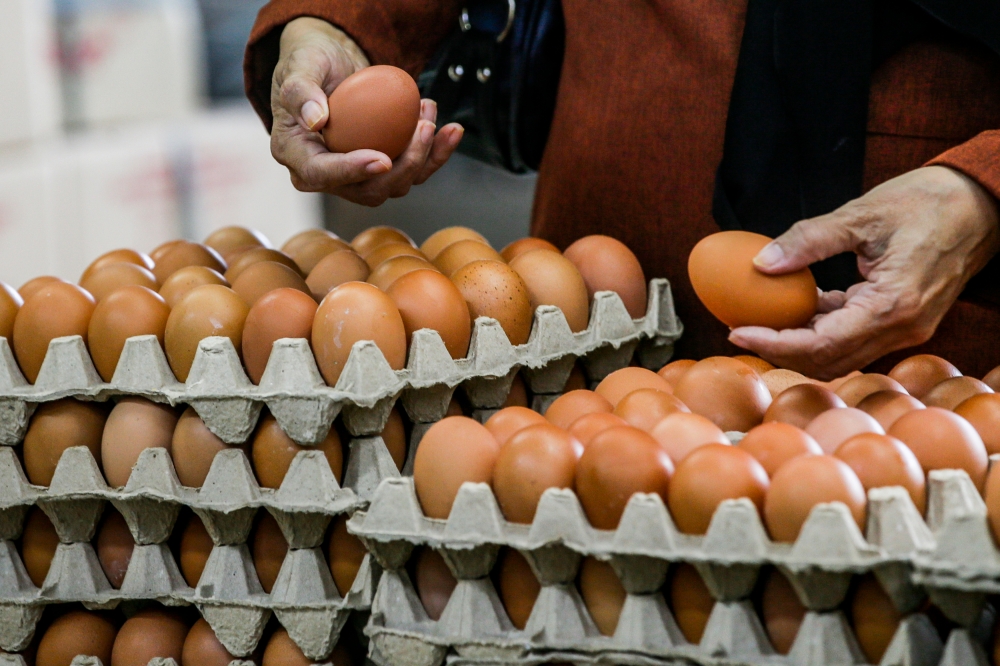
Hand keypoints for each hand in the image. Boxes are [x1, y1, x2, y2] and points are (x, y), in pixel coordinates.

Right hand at [270, 17, 463, 204]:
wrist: (331, 65)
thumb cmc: (310, 64)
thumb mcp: (298, 68)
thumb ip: (300, 92)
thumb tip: (315, 121)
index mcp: (299, 157)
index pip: (323, 174)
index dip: (353, 171)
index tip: (382, 159)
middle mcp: (328, 174)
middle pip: (369, 189)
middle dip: (404, 165)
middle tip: (423, 126)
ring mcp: (358, 174)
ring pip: (397, 184)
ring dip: (424, 154)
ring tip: (430, 111)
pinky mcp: (383, 166)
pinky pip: (414, 171)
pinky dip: (436, 153)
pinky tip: (451, 130)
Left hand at [729, 166, 999, 379]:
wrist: (981, 202)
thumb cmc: (927, 201)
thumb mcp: (861, 213)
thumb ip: (809, 239)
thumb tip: (761, 262)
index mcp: (894, 305)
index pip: (821, 344)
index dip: (774, 343)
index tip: (737, 331)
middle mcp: (904, 328)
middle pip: (828, 360)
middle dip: (780, 351)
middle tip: (740, 330)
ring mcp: (907, 328)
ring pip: (840, 354)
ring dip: (799, 343)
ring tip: (760, 320)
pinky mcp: (904, 321)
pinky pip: (855, 337)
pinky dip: (822, 328)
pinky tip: (797, 306)